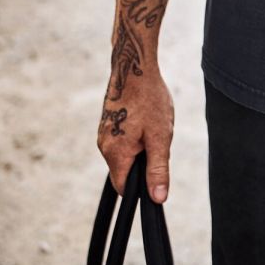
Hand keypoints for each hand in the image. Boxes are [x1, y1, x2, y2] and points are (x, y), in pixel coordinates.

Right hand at [97, 60, 174, 200]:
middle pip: (125, 170)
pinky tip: (145, 116)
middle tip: (157, 138)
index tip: (155, 170)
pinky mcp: (107, 123)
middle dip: (143, 162)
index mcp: (115, 153)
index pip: (123, 188)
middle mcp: (103, 146)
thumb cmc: (149, 99)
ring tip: (151, 123)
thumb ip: (158, 169)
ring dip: (140, 147)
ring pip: (125, 154)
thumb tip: (158, 198)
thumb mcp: (160, 137)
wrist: (133, 66)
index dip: (141, 186)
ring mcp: (103, 133)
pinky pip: (122, 140)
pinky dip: (135, 134)